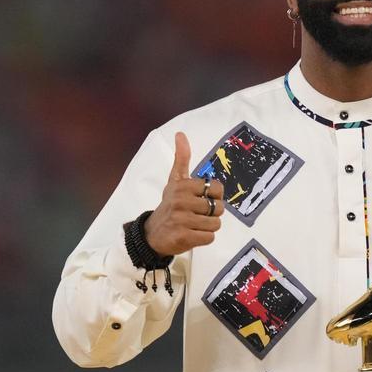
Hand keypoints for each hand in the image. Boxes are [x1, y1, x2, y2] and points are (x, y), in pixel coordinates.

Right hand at [143, 132, 224, 255]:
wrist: (152, 234)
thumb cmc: (169, 205)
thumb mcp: (174, 181)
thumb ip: (181, 158)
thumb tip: (180, 134)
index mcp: (183, 186)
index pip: (217, 189)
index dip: (214, 196)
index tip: (201, 199)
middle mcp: (182, 201)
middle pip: (218, 208)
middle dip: (212, 213)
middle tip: (197, 214)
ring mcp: (182, 220)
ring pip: (216, 224)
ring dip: (208, 227)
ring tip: (194, 225)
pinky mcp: (184, 237)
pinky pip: (209, 238)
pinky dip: (204, 238)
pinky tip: (192, 234)